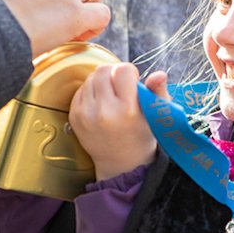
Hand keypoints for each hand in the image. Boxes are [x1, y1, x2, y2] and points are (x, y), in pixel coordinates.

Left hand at [69, 64, 168, 180]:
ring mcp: (85, 114)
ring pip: (90, 78)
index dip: (129, 72)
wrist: (121, 163)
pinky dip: (92, 91)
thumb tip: (158, 74)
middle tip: (121, 87)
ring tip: (111, 96)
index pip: (122, 70)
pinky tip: (101, 103)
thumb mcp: (157, 113)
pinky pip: (81, 90)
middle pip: (103, 70)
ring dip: (102, 81)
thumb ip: (158, 90)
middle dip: (114, 73)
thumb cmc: (142, 134)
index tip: (133, 82)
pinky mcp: (74, 117)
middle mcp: (104, 111)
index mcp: (127, 109)